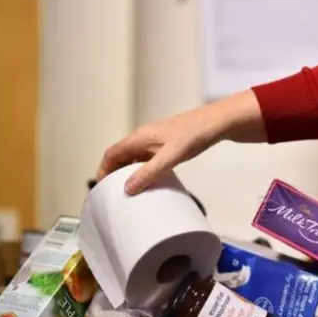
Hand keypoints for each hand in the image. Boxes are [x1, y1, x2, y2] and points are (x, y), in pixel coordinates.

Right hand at [97, 90, 265, 193]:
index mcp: (139, 137)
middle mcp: (144, 137)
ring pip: (134, 156)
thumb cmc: (194, 134)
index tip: (101, 189)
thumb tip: (127, 188)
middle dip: (114, 173)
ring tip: (130, 190)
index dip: (103, 170)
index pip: (111, 153)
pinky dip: (142, 169)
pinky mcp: (167, 143)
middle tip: (114, 193)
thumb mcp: (171, 157)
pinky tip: (151, 180)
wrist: (216, 123)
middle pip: (120, 155)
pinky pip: (147, 157)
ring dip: (128, 171)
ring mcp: (156, 140)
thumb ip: (149, 172)